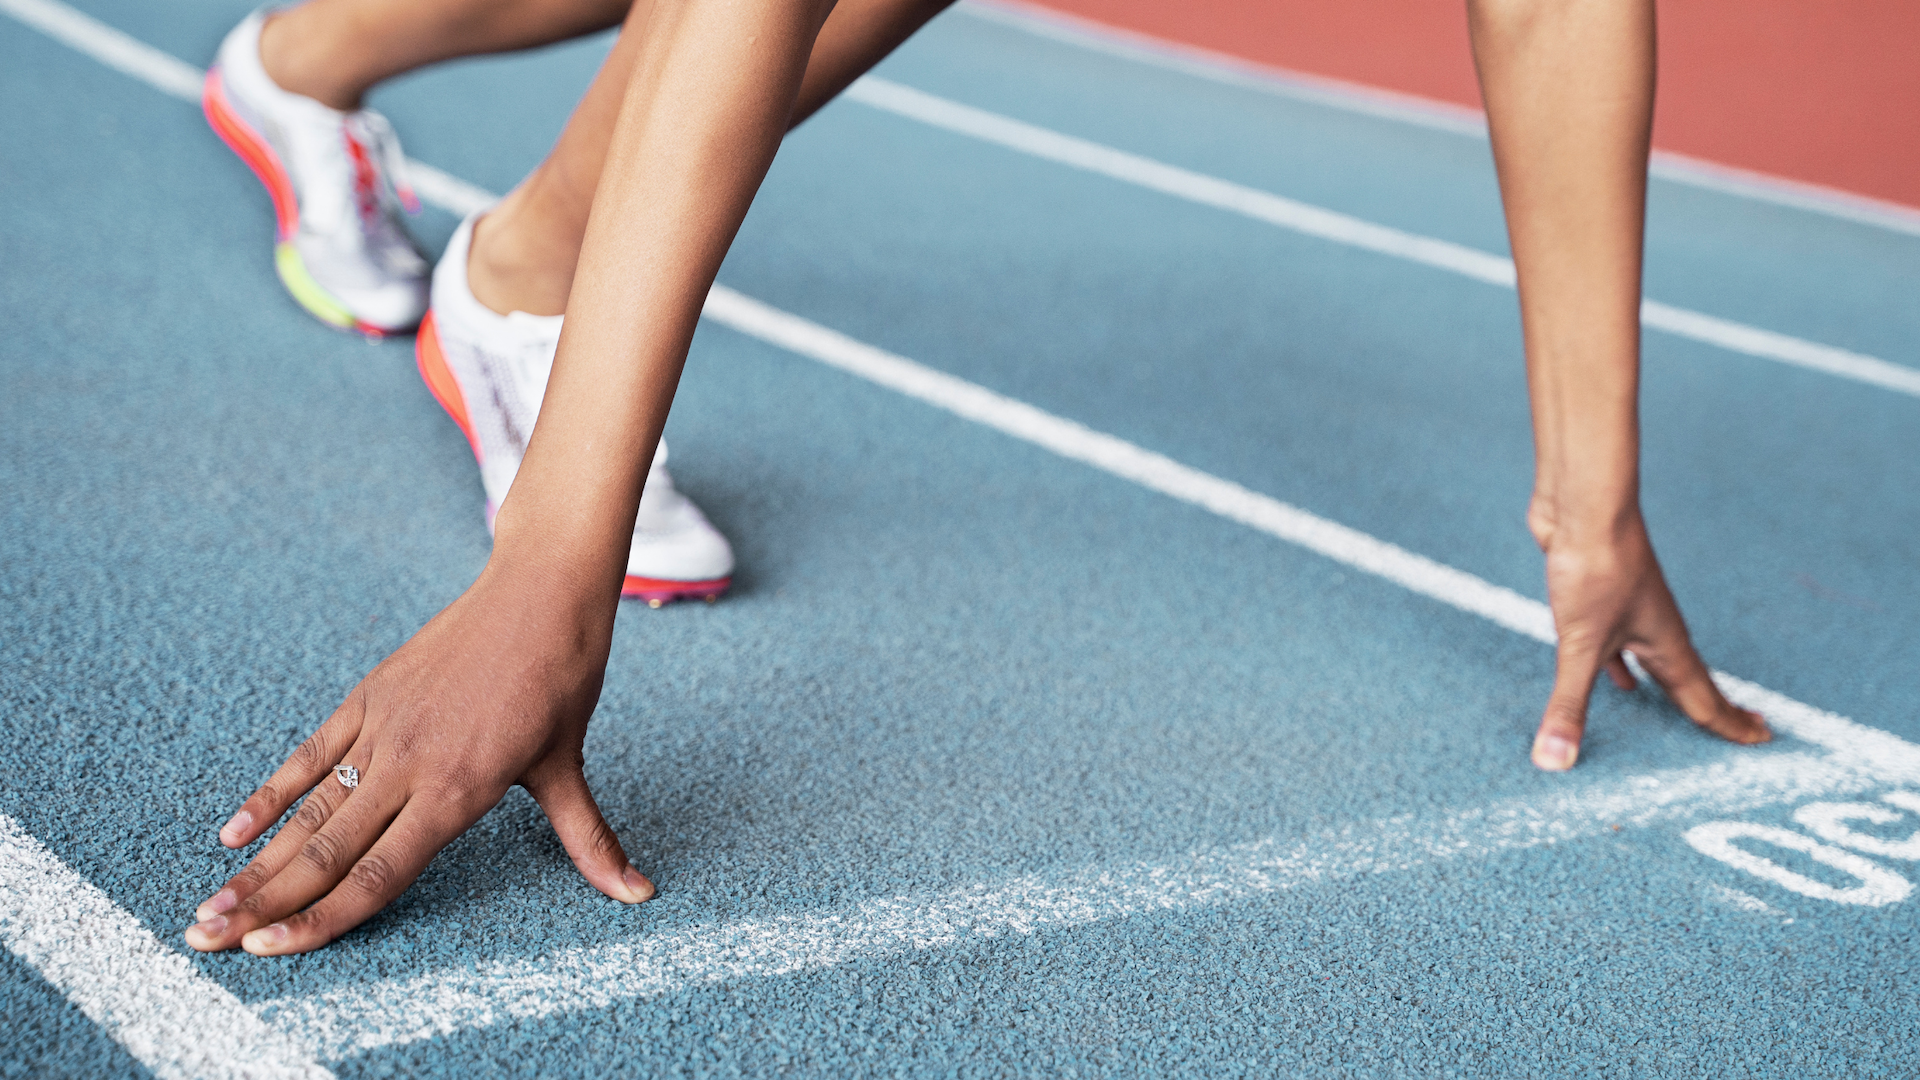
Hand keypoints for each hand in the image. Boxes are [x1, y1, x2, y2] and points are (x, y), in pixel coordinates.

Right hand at [184, 561, 650, 955]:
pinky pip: (311, 753)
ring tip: (206, 905)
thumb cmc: (561, 680)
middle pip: (324, 849)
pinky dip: (271, 793)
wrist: (541, 592)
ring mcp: (384, 727)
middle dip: (262, 902)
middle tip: (204, 942)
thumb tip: (638, 893)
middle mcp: (412, 764)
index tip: (270, 952)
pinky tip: (234, 832)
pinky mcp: (370, 695)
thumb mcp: (569, 766)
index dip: (322, 919)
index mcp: (459, 791)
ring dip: (256, 860)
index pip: (378, 873)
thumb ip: (588, 840)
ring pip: (309, 808)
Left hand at [1529, 502, 1770, 770]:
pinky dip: (1620, 665)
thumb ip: (1569, 705)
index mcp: (1666, 645)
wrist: (1584, 507)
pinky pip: (1619, 643)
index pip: (1703, 698)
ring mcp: (1629, 611)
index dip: (1730, 724)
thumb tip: (1554, 762)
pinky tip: (1614, 674)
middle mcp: (1655, 629)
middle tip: (1740, 729)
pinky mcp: (1599, 596)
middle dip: (1710, 708)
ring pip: (1654, 660)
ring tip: (1671, 710)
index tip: (1762, 741)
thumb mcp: (1579, 646)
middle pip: (1689, 679)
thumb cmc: (1595, 569)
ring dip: (1664, 687)